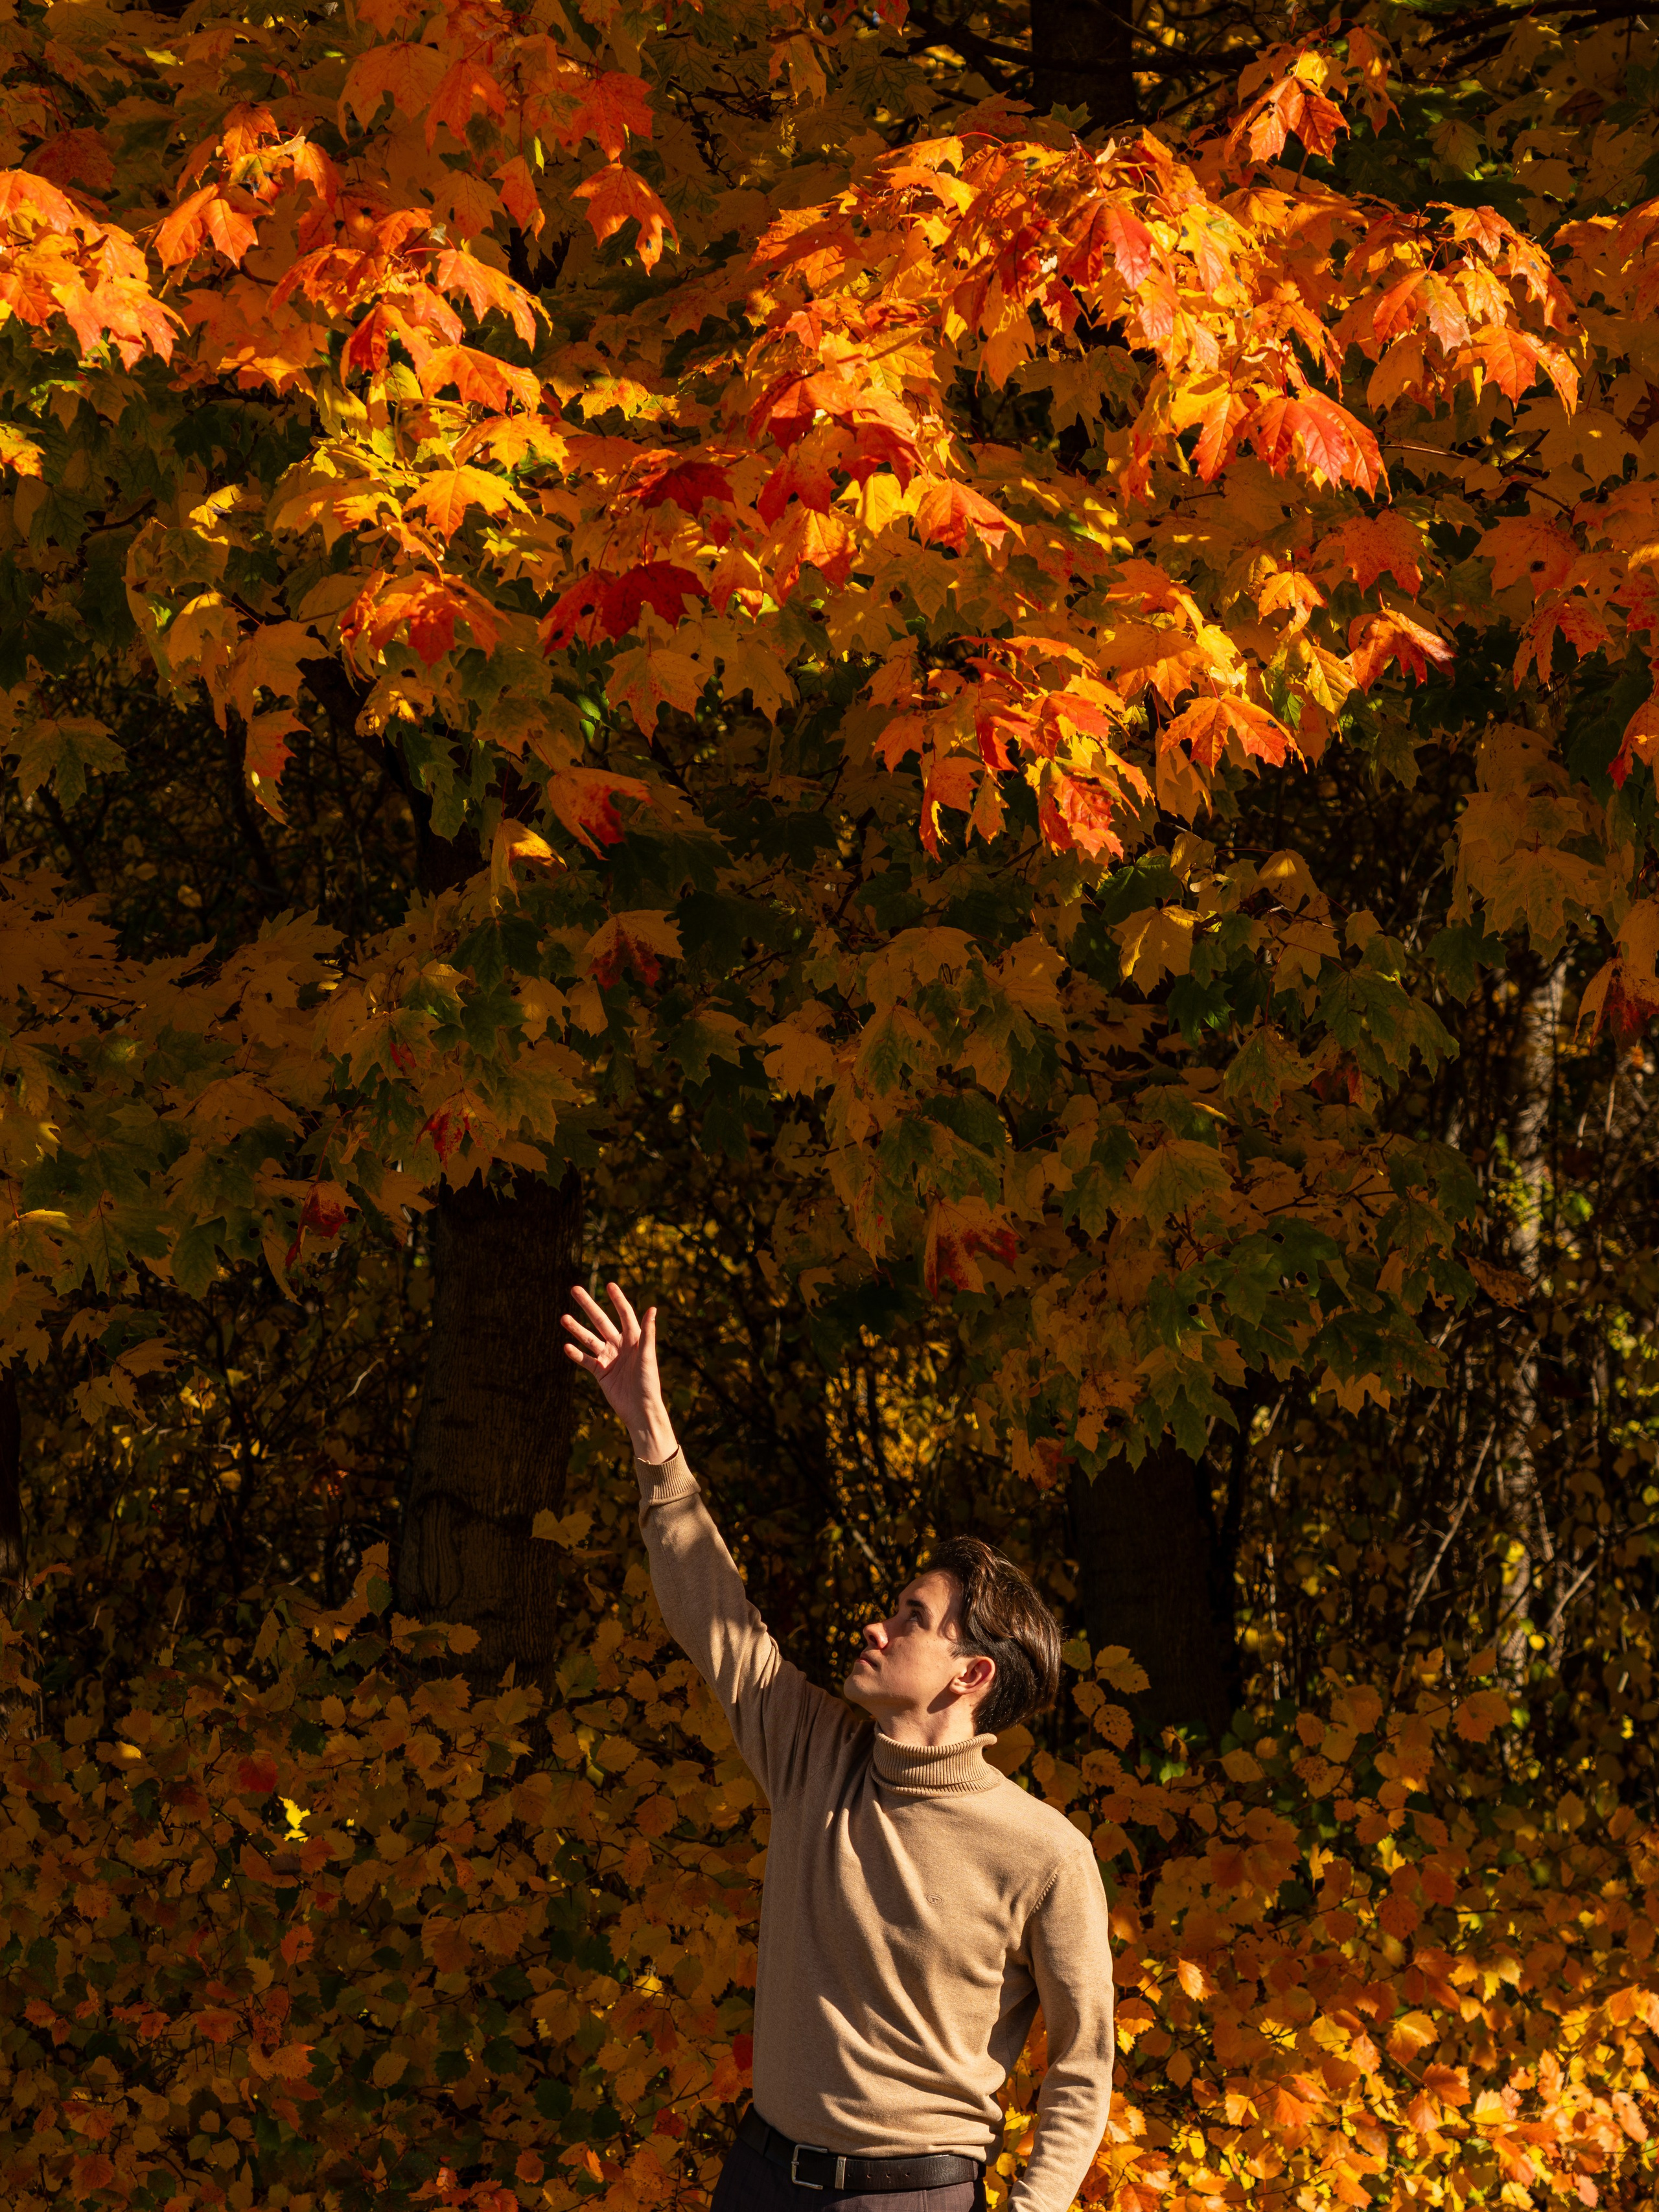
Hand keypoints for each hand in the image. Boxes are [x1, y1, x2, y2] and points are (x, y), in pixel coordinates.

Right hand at [560, 1282, 678, 1463]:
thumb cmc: (649, 1383)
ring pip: (589, 1339)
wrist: (640, 1409)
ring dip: (576, 1328)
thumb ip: (648, 1333)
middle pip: (601, 1321)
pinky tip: (565, 1346)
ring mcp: (609, 1358)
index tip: (609, 1285)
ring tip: (563, 1318)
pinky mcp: (600, 1372)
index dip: (617, 1300)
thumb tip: (653, 1307)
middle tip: (574, 1289)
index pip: (624, 1314)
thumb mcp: (648, 1356)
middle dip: (588, 1306)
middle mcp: (620, 1345)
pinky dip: (576, 1354)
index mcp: (634, 1339)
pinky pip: (585, 1360)